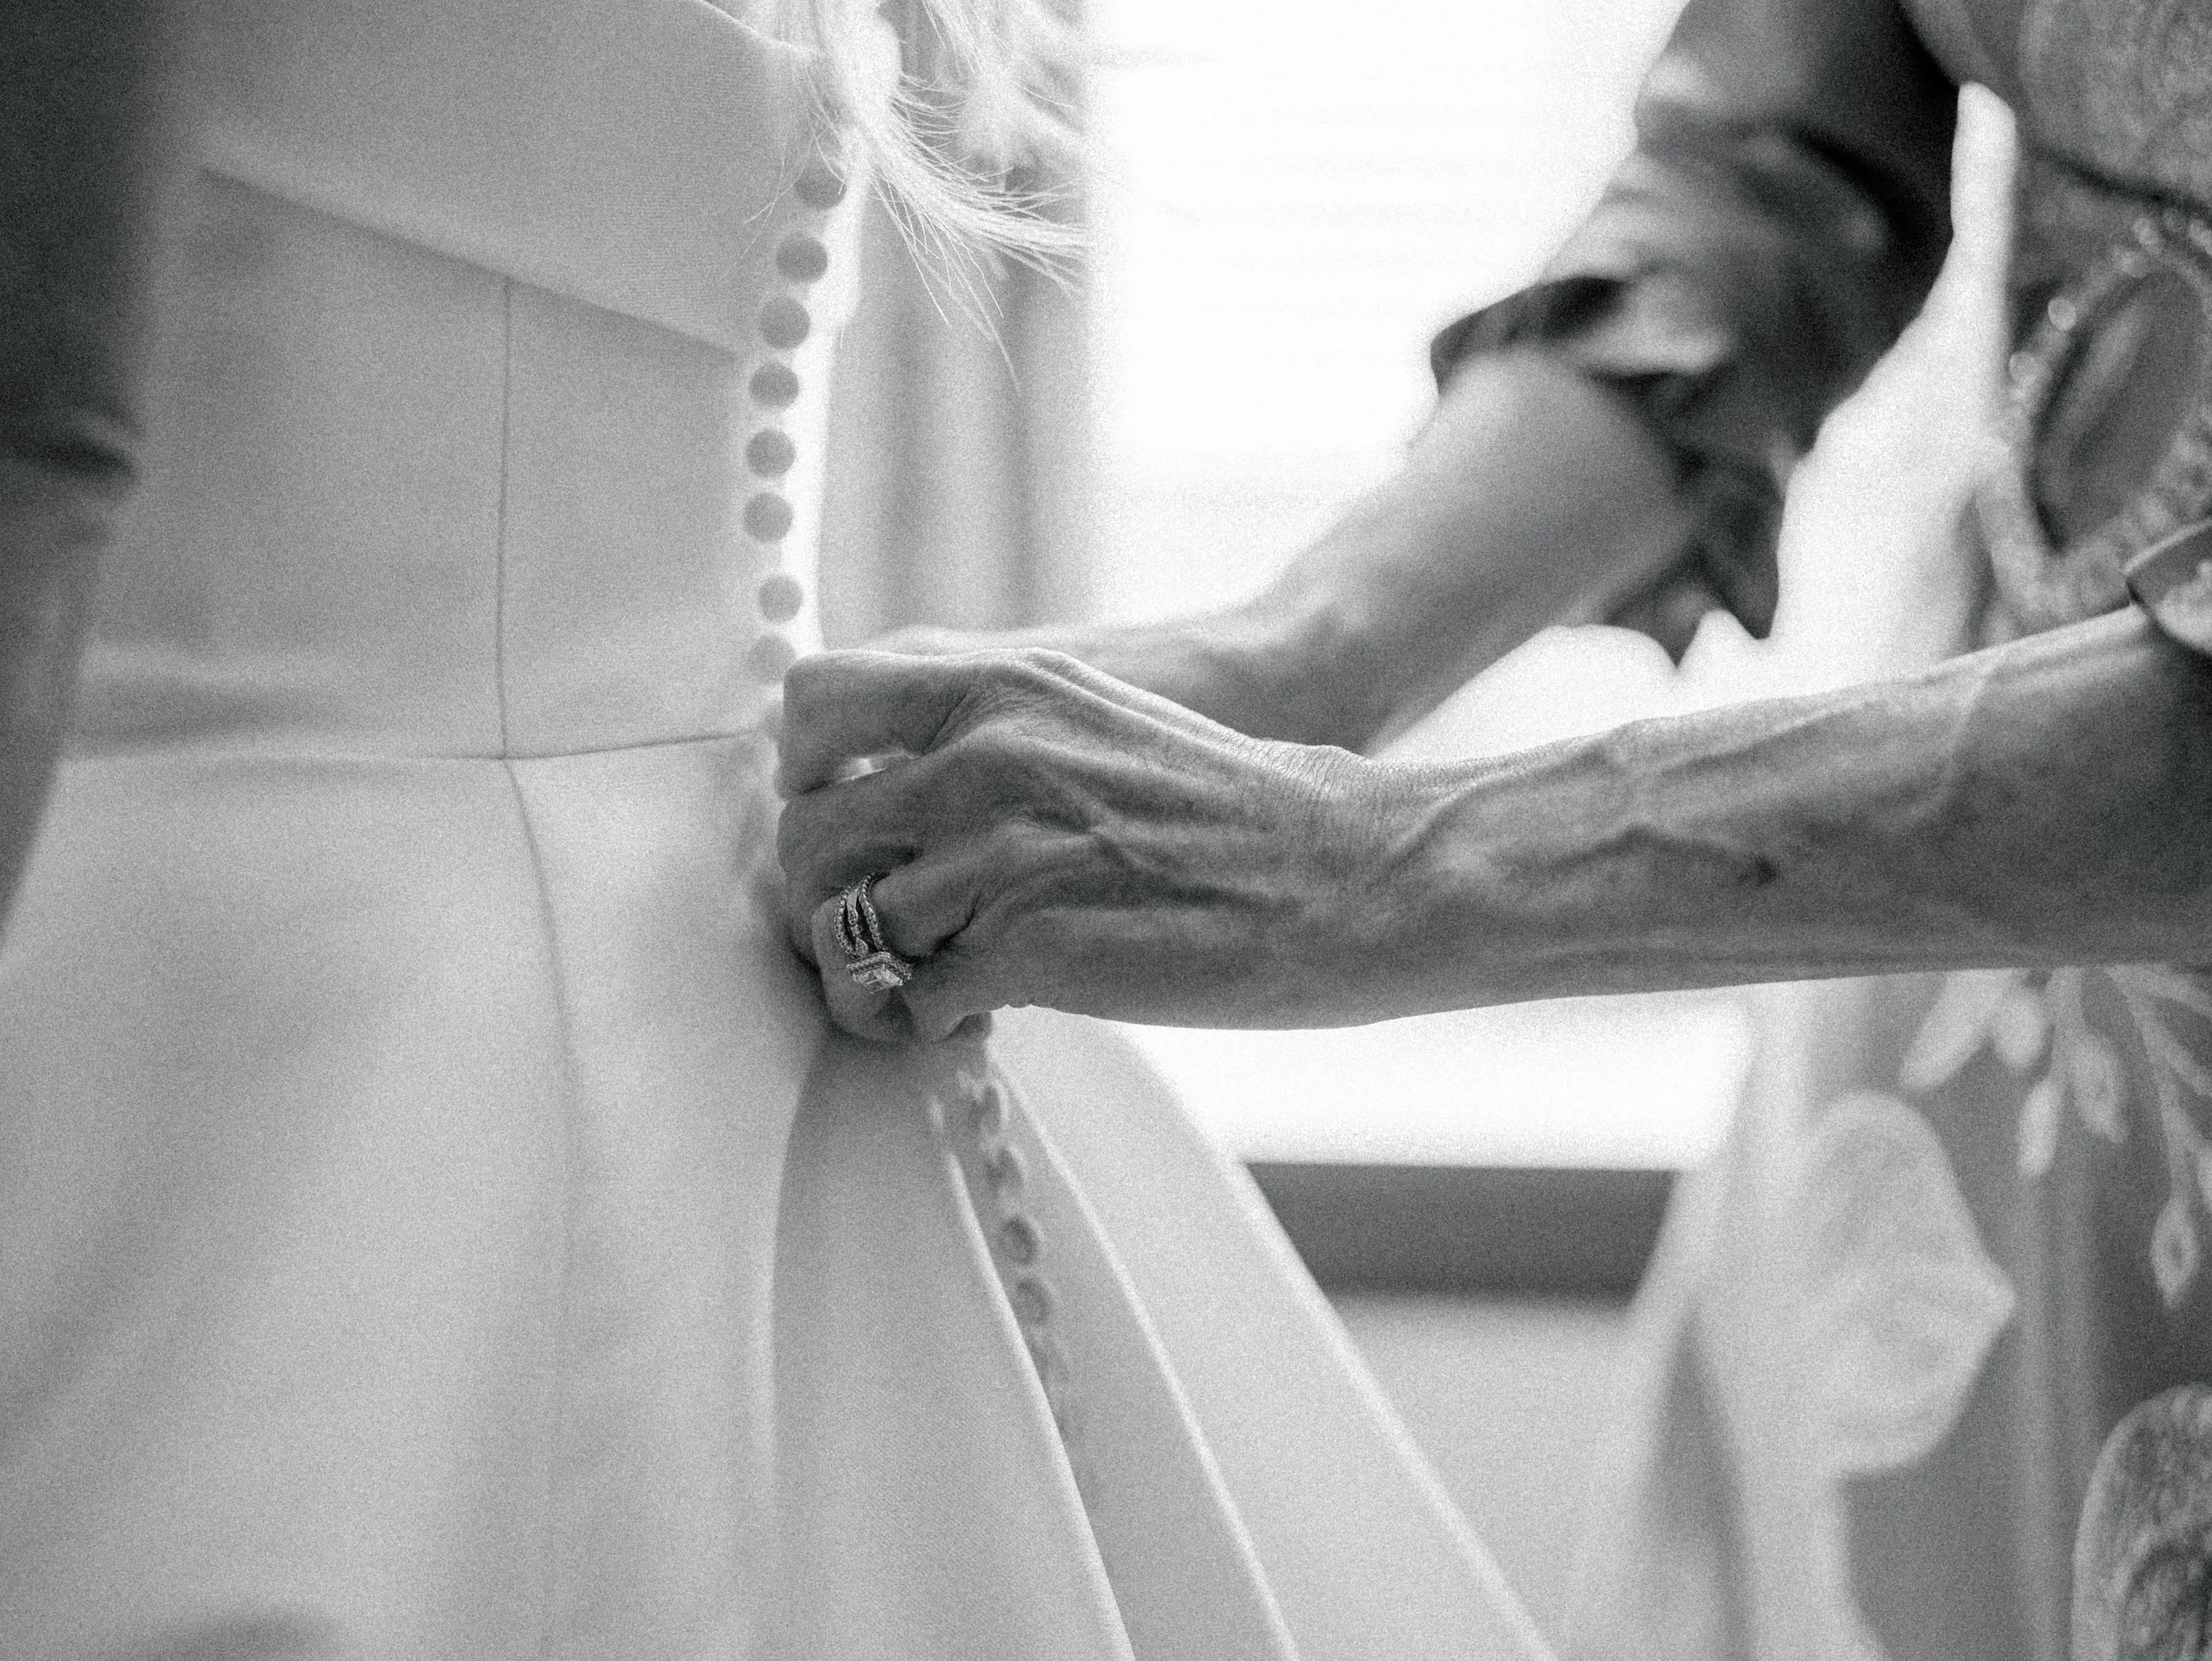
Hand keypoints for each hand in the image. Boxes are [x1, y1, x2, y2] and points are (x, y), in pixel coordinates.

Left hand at [775, 647, 1409, 1041]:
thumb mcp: (1090, 717)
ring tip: (932, 981)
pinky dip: (929, 1022)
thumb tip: (879, 791)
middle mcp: (985, 753)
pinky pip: (909, 1001)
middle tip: (880, 931)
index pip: (811, 701)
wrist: (1351, 874)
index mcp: (998, 683)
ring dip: (875, 971)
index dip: (805, 774)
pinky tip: (979, 1012)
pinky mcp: (1032, 949)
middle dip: (826, 899)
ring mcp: (1003, 852)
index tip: (846, 817)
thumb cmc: (1227, 809)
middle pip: (805, 836)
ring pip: (846, 928)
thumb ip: (982, 735)